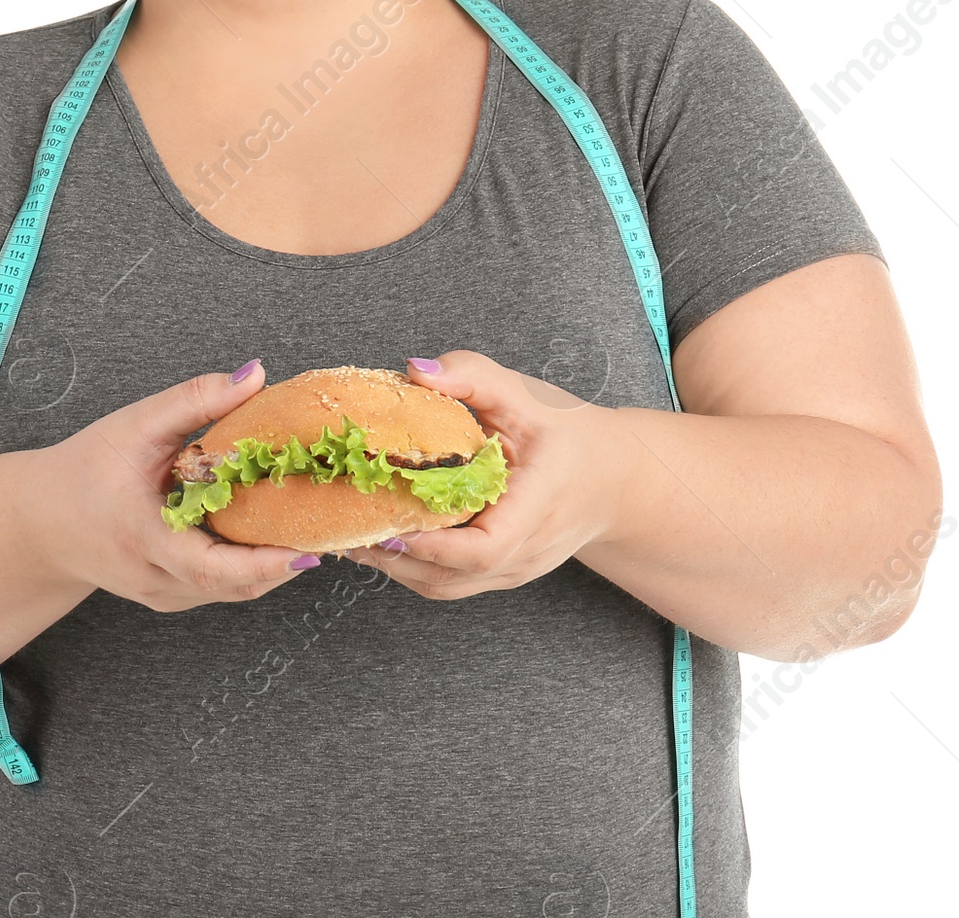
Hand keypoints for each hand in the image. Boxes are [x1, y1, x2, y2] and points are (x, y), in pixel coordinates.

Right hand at [37, 358, 323, 611]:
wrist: (38, 521)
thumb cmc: (82, 470)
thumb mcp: (133, 426)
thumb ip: (195, 400)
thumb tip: (255, 375)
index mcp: (144, 540)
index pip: (211, 568)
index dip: (263, 564)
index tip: (307, 549)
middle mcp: (156, 581)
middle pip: (234, 588)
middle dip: (286, 564)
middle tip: (332, 531)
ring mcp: (163, 596)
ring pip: (231, 593)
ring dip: (274, 567)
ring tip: (314, 529)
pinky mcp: (169, 596)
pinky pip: (220, 589)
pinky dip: (252, 568)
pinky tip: (276, 536)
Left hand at [342, 350, 621, 599]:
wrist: (614, 480)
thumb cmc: (569, 435)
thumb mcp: (526, 395)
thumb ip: (472, 377)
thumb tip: (414, 370)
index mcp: (538, 506)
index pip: (487, 547)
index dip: (434, 546)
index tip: (390, 526)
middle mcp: (527, 551)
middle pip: (453, 578)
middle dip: (394, 558)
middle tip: (344, 524)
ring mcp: (514, 570)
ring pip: (446, 588)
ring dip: (395, 567)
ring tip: (348, 533)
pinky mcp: (501, 575)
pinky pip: (450, 583)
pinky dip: (410, 566)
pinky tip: (377, 538)